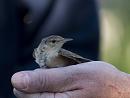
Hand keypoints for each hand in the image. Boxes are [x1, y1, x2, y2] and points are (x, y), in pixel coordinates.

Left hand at [11, 61, 129, 97]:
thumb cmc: (99, 80)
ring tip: (64, 76)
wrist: (118, 91)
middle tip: (59, 72)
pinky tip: (65, 80)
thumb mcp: (73, 75)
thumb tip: (16, 79)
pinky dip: (53, 82)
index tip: (47, 68)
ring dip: (47, 79)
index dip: (32, 77)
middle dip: (40, 78)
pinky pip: (50, 91)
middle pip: (29, 93)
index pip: (23, 92)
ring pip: (39, 91)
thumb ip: (45, 79)